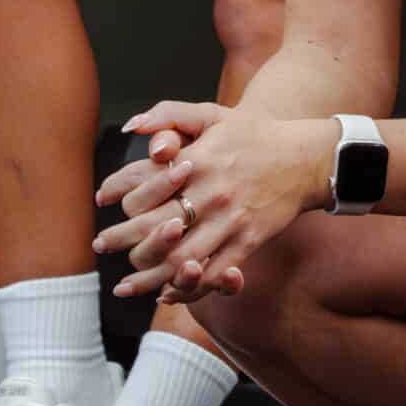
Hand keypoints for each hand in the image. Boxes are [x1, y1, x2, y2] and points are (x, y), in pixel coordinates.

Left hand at [93, 112, 332, 301]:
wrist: (305, 158)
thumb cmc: (253, 135)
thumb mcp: (212, 113)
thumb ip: (169, 115)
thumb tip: (131, 130)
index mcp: (198, 161)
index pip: (146, 187)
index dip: (120, 196)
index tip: (102, 201)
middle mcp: (211, 193)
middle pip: (156, 228)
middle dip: (122, 240)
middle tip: (100, 245)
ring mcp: (231, 221)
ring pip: (182, 259)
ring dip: (149, 276)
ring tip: (124, 285)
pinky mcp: (249, 241)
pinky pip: (216, 273)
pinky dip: (190, 287)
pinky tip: (169, 292)